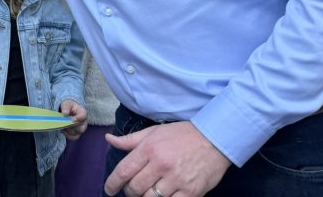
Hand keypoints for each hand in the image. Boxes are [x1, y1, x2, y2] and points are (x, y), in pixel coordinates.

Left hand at [59, 99, 87, 139]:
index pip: (83, 116)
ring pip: (77, 133)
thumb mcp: (67, 104)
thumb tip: (65, 114)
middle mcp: (84, 122)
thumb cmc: (69, 106)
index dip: (79, 118)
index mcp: (83, 112)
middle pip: (81, 128)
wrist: (69, 110)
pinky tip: (63, 131)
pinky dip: (68, 135)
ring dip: (69, 131)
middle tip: (65, 124)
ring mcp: (81, 128)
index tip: (72, 119)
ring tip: (63, 127)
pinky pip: (74, 137)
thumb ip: (66, 107)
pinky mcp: (76, 133)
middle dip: (72, 127)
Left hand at [103, 121, 230, 196]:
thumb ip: (130, 140)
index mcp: (149, 149)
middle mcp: (161, 165)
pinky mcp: (191, 192)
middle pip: (135, 188)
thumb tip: (108, 140)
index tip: (108, 189)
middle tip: (130, 190)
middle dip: (128, 192)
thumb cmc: (181, 135)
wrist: (214, 139)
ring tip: (144, 194)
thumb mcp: (153, 132)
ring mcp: (176, 180)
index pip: (124, 170)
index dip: (112, 183)